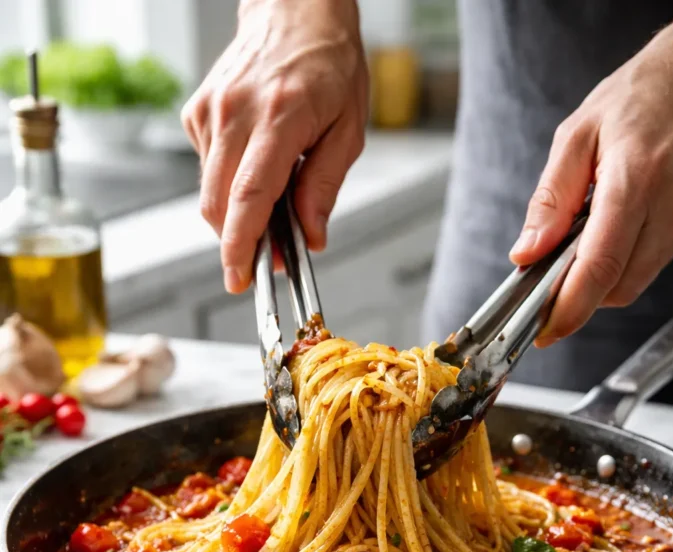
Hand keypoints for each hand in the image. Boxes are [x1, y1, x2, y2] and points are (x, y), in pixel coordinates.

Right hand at [182, 0, 367, 293]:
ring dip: (236, 214)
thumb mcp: (348, 129)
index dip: (240, 245)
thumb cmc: (329, 65)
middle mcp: (236, 113)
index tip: (238, 278)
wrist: (296, 11)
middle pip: (220, 203)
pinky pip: (207, 169)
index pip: (249, 195)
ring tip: (271, 202)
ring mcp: (211, 111)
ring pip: (210, 192)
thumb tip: (311, 236)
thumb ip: (325, 186)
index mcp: (279, 118)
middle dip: (238, 242)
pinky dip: (228, 183)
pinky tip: (254, 163)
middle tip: (268, 256)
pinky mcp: (197, 112)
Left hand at [509, 19, 672, 345]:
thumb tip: (526, 252)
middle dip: (580, 297)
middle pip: (619, 287)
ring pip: (635, 282)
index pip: (600, 266)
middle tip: (547, 287)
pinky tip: (607, 236)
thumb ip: (550, 199)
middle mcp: (669, 206)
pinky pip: (649, 265)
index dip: (570, 308)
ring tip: (578, 245)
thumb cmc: (635, 100)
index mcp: (634, 180)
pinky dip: (620, 265)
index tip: (545, 329)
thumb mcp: (576, 136)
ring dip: (600, 281)